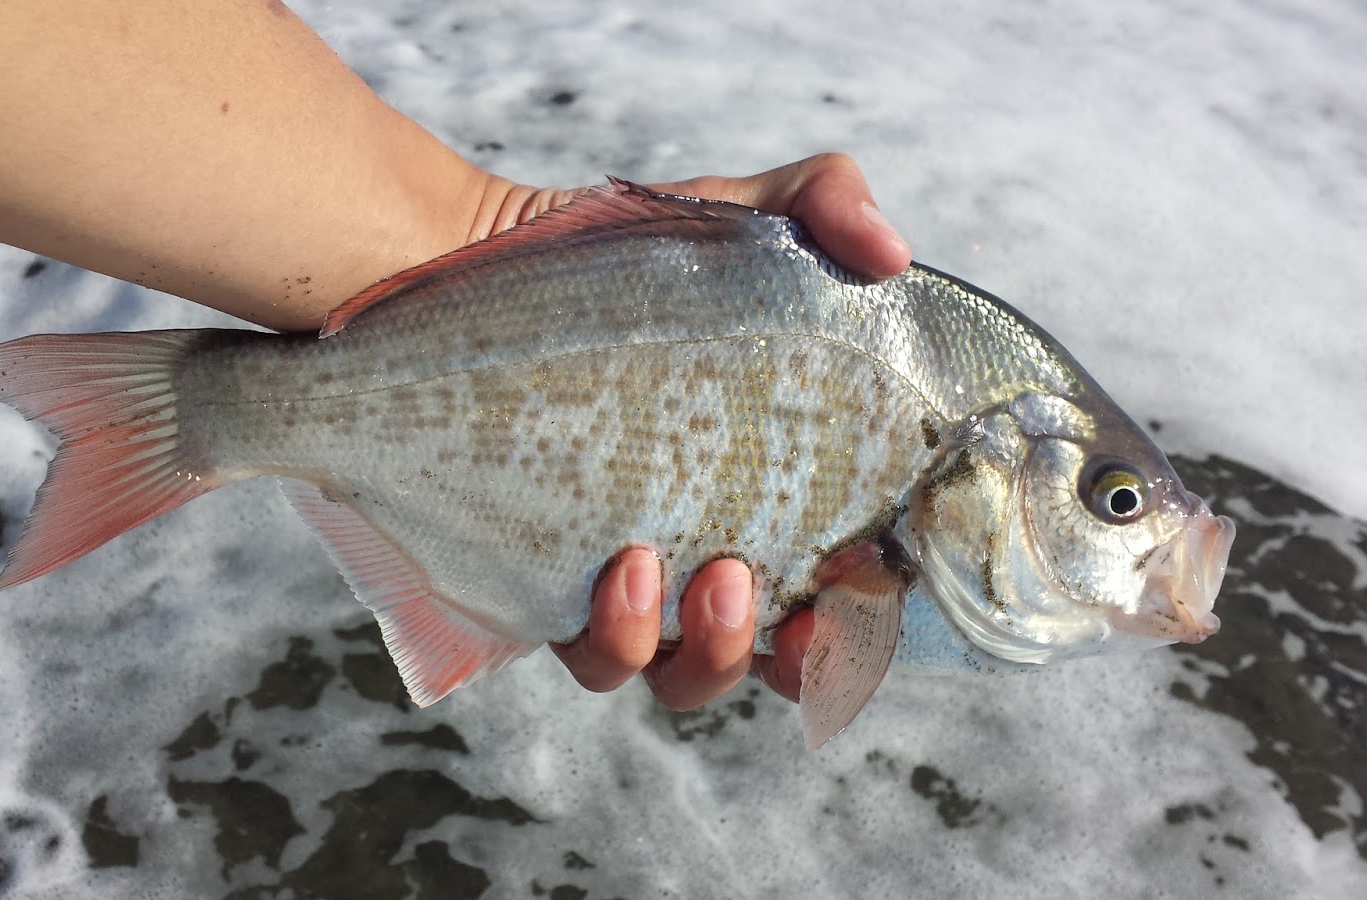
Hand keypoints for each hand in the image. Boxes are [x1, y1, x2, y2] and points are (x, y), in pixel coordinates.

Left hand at [538, 153, 910, 708]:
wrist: (477, 269)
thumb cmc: (623, 259)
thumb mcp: (735, 216)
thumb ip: (824, 204)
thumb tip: (890, 252)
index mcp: (775, 491)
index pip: (848, 580)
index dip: (870, 604)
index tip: (870, 573)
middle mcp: (710, 549)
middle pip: (773, 656)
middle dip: (789, 651)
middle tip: (775, 591)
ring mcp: (631, 580)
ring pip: (682, 672)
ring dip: (708, 649)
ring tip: (695, 573)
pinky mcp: (550, 589)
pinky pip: (592, 657)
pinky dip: (618, 636)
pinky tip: (619, 565)